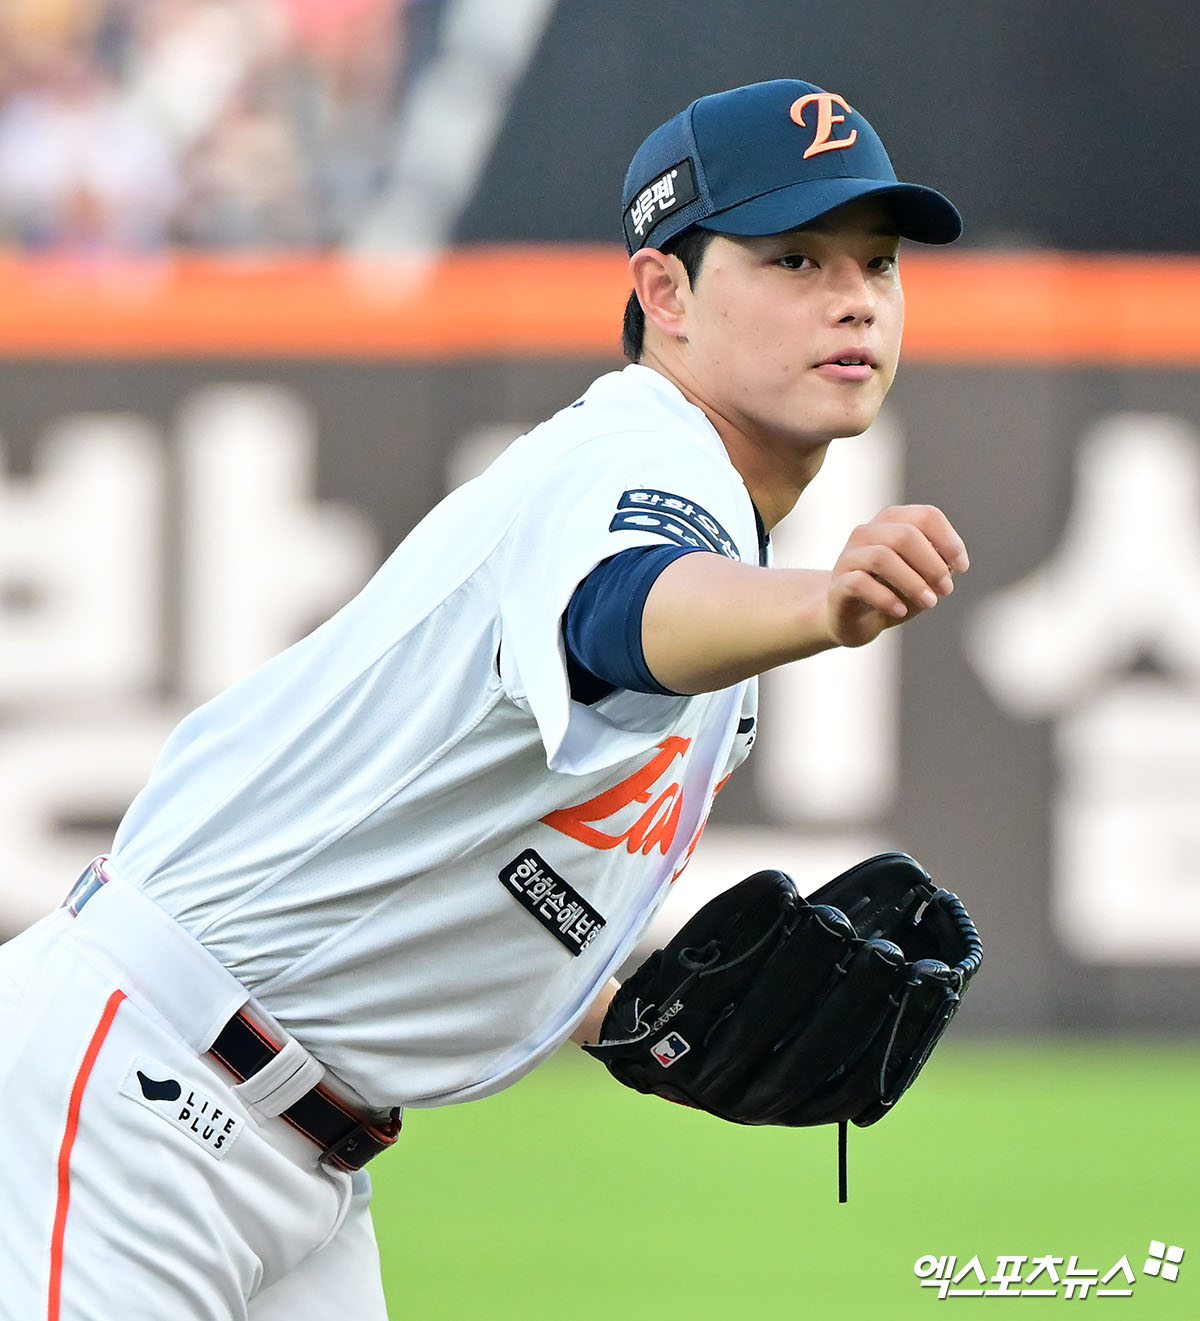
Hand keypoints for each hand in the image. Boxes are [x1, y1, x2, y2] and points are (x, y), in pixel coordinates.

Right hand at [825, 504, 968, 647]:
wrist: (849, 618)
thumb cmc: (890, 592)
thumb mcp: (922, 578)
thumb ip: (938, 566)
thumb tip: (951, 565)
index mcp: (891, 523)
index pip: (926, 516)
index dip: (949, 540)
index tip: (961, 567)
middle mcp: (867, 532)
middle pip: (905, 535)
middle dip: (932, 564)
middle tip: (946, 590)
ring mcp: (849, 556)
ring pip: (882, 557)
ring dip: (913, 582)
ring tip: (930, 603)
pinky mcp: (838, 583)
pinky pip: (860, 583)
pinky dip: (886, 598)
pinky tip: (900, 611)